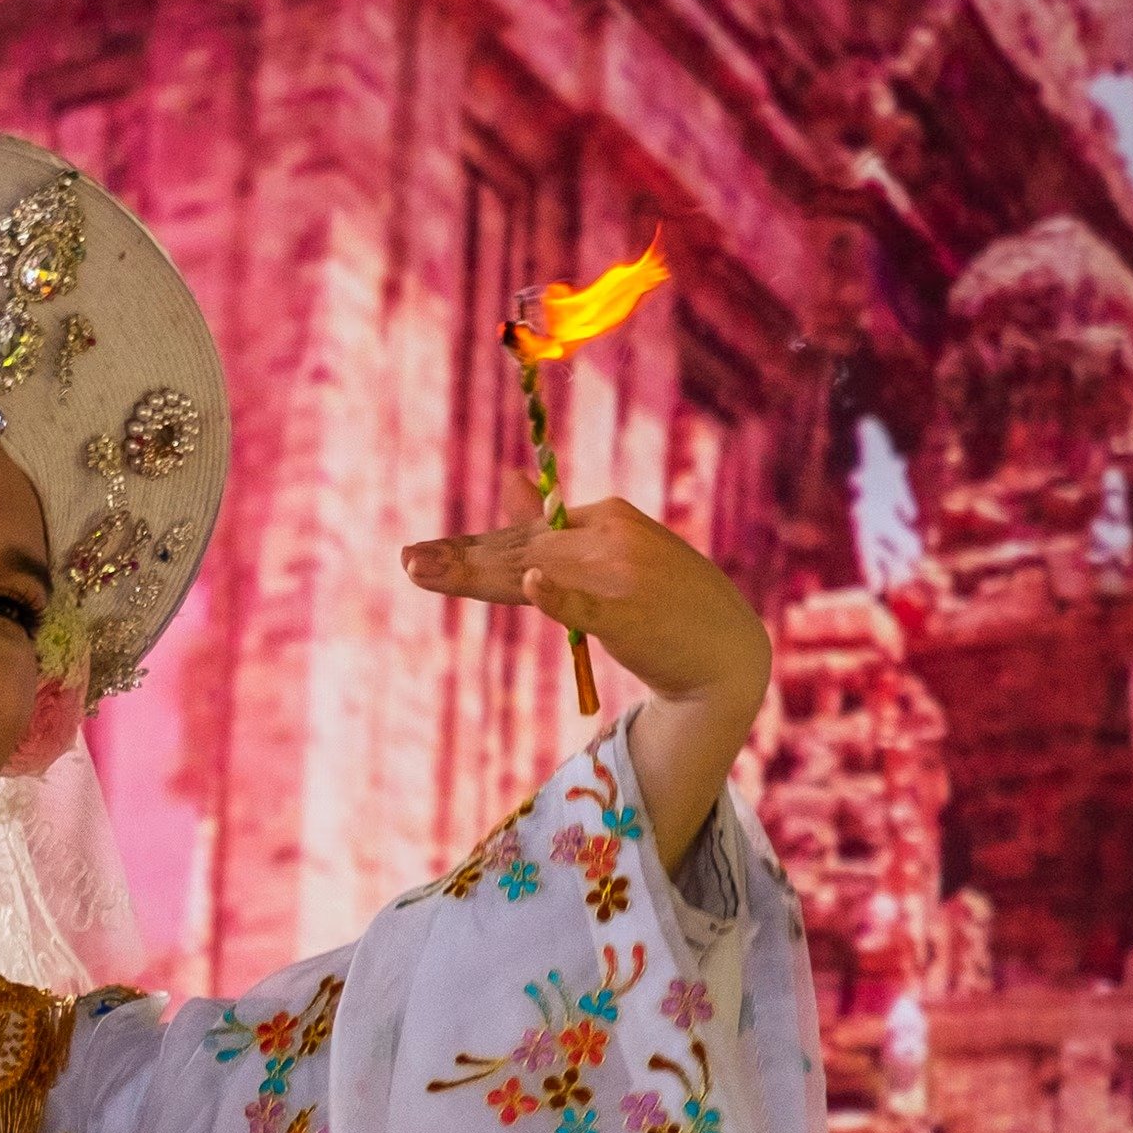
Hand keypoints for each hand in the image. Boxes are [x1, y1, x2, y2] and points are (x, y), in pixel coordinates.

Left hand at [402, 496, 771, 856]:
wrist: (725, 653)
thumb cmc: (665, 602)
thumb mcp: (614, 553)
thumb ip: (559, 525)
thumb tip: (513, 478)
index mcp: (606, 517)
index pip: (525, 533)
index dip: (471, 548)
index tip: (422, 556)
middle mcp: (610, 538)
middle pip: (519, 549)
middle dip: (458, 558)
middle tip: (407, 561)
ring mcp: (622, 576)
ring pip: (532, 573)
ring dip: (474, 574)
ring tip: (423, 570)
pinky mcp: (631, 616)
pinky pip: (587, 606)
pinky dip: (559, 596)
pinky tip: (531, 584)